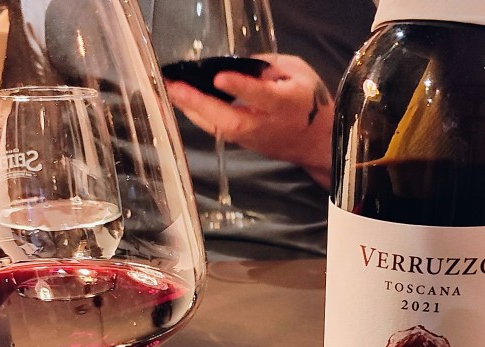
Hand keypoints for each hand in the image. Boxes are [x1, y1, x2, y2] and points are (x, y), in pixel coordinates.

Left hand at [164, 54, 333, 187]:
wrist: (315, 141)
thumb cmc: (309, 100)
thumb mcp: (299, 73)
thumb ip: (270, 67)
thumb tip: (239, 64)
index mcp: (286, 103)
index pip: (261, 96)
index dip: (241, 87)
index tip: (220, 77)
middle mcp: (266, 123)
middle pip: (231, 120)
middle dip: (201, 104)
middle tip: (175, 87)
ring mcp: (252, 137)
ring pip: (219, 128)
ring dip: (192, 110)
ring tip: (168, 90)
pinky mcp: (241, 143)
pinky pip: (216, 129)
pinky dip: (197, 115)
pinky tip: (180, 100)